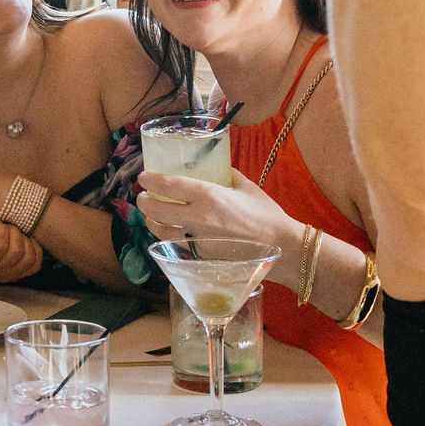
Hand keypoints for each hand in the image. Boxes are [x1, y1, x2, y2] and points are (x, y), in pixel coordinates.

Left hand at [137, 168, 297, 249]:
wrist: (281, 247)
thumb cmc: (266, 214)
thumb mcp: (245, 186)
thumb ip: (226, 175)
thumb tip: (214, 168)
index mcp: (209, 196)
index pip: (169, 186)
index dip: (151, 180)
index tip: (143, 177)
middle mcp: (198, 218)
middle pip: (157, 211)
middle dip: (144, 202)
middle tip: (142, 197)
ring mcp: (198, 241)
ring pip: (162, 232)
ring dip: (151, 222)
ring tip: (149, 215)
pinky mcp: (201, 257)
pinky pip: (178, 244)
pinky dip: (169, 237)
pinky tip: (170, 232)